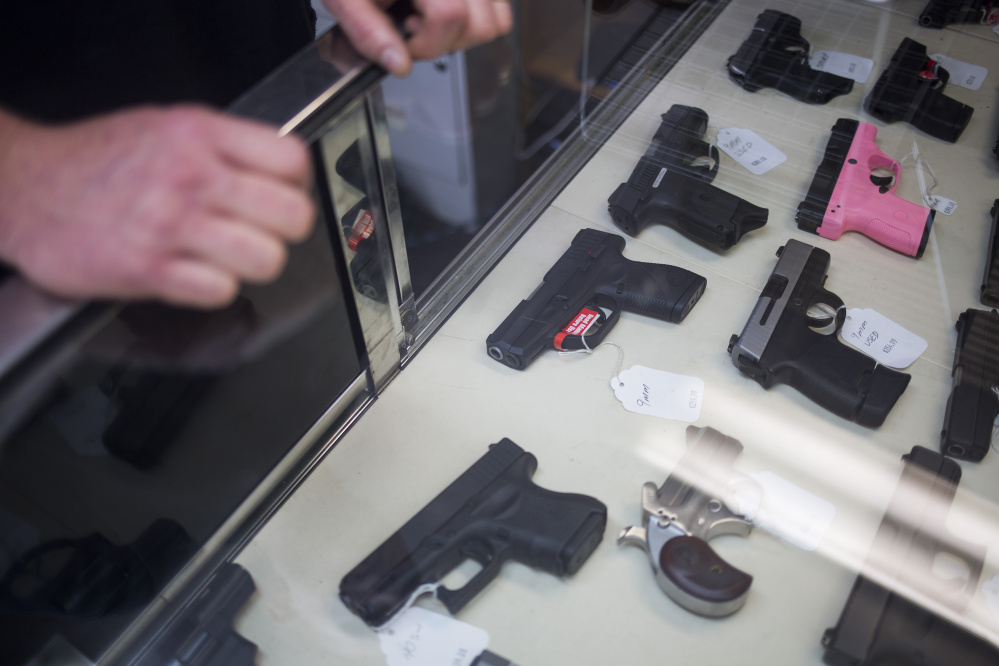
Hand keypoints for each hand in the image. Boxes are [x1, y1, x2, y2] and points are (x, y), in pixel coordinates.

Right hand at [0, 106, 314, 307]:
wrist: (24, 188)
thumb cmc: (97, 160)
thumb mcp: (165, 127)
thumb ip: (224, 147)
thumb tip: (281, 174)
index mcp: (199, 133)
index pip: (292, 162)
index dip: (297, 186)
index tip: (283, 195)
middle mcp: (190, 175)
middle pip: (293, 217)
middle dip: (285, 232)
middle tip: (263, 232)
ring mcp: (171, 223)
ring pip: (267, 258)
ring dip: (254, 264)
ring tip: (229, 255)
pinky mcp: (149, 269)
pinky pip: (222, 290)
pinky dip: (215, 288)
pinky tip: (196, 273)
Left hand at [322, 0, 512, 76]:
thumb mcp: (346, 0)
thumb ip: (367, 32)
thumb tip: (398, 64)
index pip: (451, 15)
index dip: (426, 42)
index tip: (405, 41)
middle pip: (482, 24)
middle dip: (447, 41)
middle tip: (416, 29)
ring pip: (498, 20)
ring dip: (464, 32)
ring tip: (428, 18)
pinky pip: (499, 11)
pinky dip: (476, 21)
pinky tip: (443, 12)